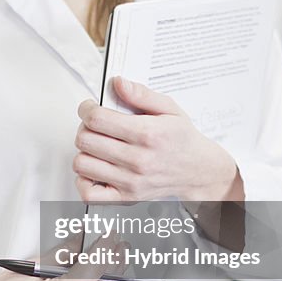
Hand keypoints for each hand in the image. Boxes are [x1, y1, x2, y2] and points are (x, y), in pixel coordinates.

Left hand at [73, 76, 241, 202]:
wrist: (199, 171)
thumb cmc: (183, 140)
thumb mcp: (170, 108)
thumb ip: (141, 94)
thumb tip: (118, 83)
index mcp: (146, 133)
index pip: (98, 119)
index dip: (86, 109)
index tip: (89, 107)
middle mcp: (137, 159)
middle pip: (86, 140)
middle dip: (84, 127)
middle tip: (94, 124)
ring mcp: (130, 181)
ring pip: (82, 164)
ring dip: (85, 151)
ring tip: (97, 146)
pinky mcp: (126, 198)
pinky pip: (90, 194)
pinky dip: (84, 181)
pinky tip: (95, 169)